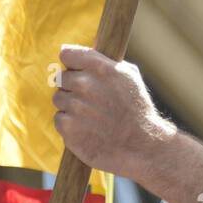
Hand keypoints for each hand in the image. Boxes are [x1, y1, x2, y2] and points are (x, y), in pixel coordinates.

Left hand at [52, 45, 175, 179]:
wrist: (143, 147)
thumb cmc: (138, 111)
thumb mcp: (130, 78)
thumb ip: (104, 63)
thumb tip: (84, 56)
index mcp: (100, 68)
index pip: (67, 55)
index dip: (73, 65)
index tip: (79, 72)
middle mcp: (84, 84)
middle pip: (61, 78)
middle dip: (73, 88)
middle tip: (91, 102)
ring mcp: (74, 106)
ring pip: (59, 99)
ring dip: (71, 107)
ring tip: (92, 118)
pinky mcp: (68, 127)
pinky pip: (59, 119)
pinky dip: (70, 126)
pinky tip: (88, 130)